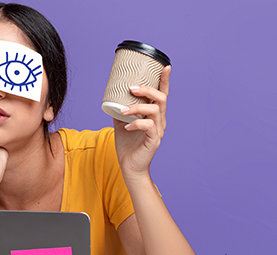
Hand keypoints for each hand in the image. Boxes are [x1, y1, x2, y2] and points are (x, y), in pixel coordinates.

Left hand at [113, 65, 170, 180]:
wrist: (129, 167)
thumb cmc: (127, 145)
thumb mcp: (121, 123)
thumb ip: (120, 109)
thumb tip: (111, 96)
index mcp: (154, 115)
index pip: (162, 94)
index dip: (165, 80)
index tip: (165, 66)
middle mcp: (159, 121)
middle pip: (161, 98)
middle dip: (147, 89)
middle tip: (131, 88)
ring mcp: (158, 130)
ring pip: (155, 110)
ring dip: (137, 107)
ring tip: (124, 110)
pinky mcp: (153, 141)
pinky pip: (148, 127)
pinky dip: (136, 124)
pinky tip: (126, 127)